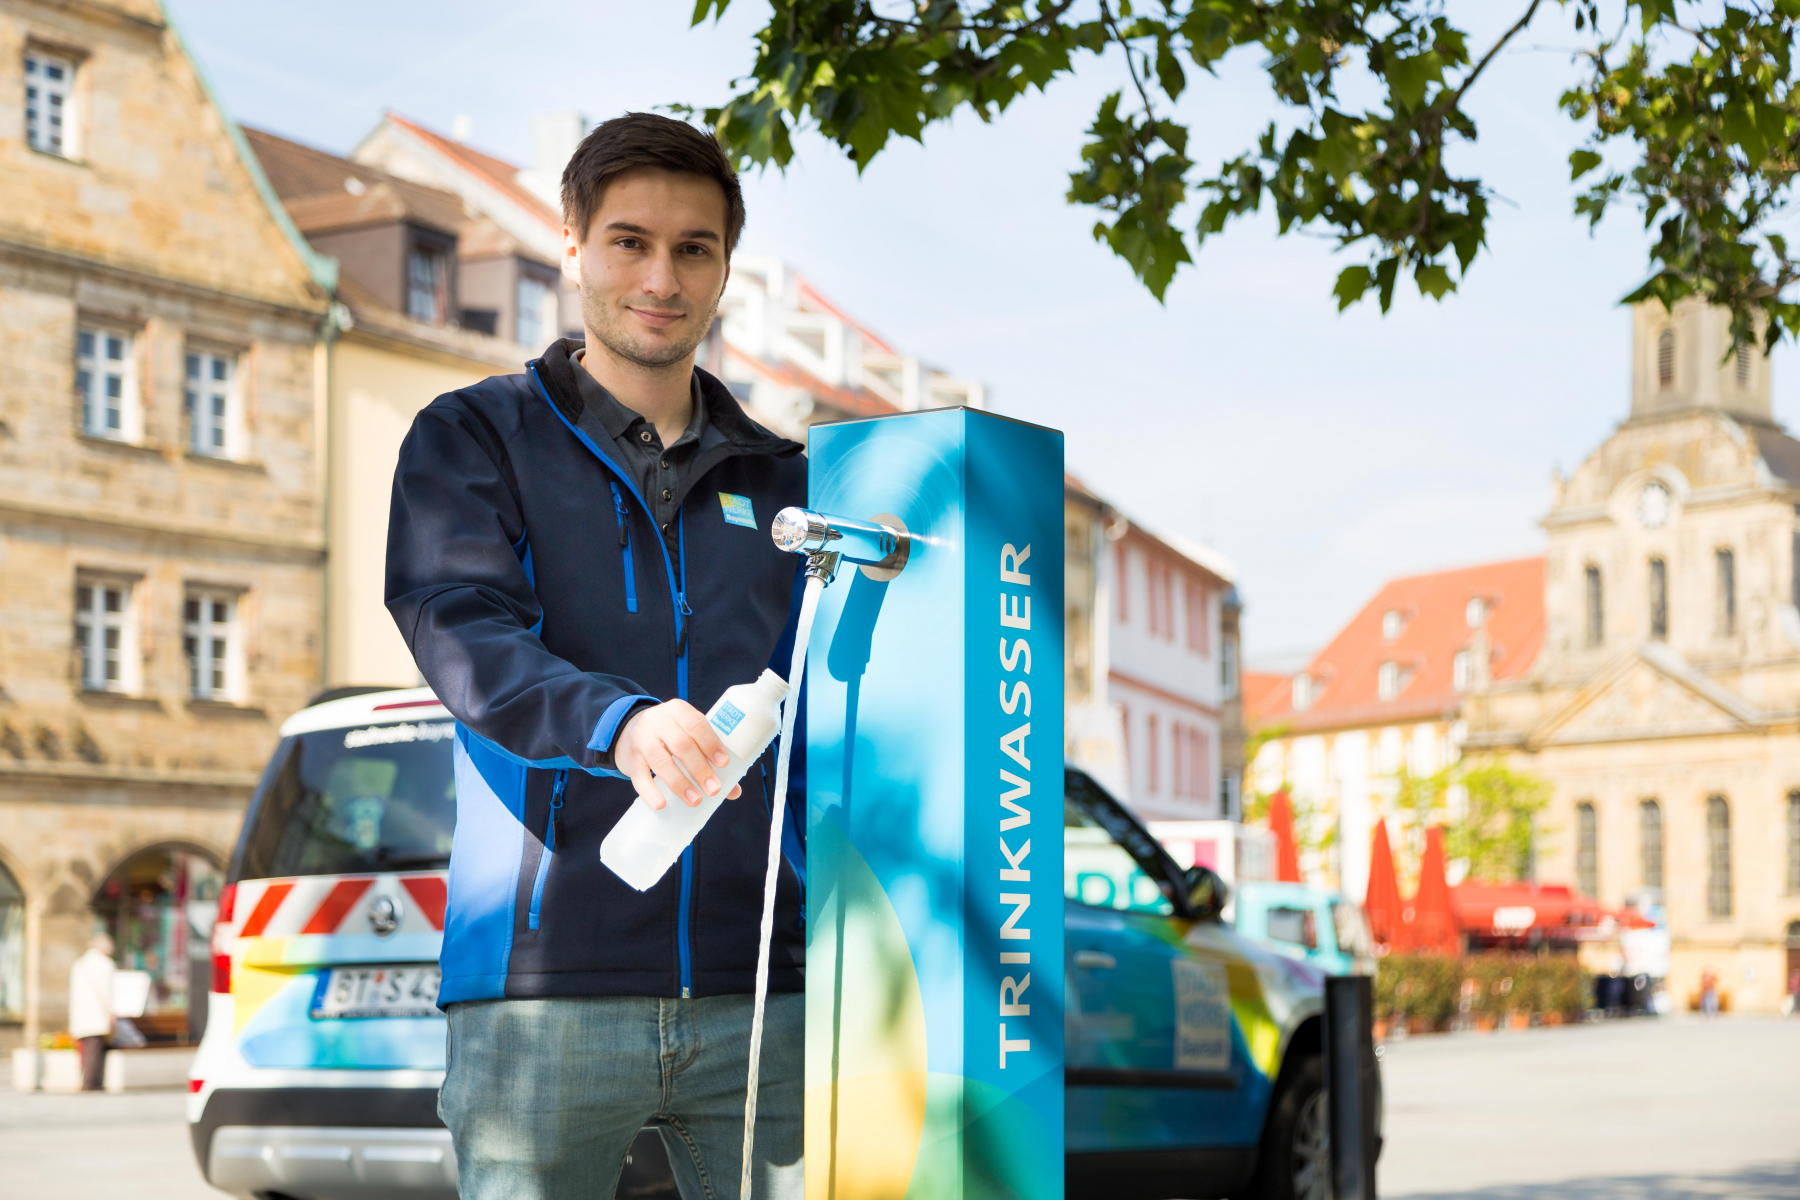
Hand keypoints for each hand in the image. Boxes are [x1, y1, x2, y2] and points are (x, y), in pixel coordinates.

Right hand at [614, 700, 739, 809]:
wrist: (628, 730)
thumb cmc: (669, 735)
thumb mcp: (686, 734)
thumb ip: (709, 757)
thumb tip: (734, 790)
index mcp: (678, 710)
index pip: (695, 724)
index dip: (710, 743)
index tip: (723, 763)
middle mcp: (658, 721)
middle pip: (681, 745)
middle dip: (699, 768)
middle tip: (714, 789)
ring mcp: (641, 739)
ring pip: (660, 761)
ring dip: (679, 783)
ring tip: (695, 800)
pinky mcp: (630, 759)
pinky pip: (639, 777)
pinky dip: (650, 792)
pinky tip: (661, 804)